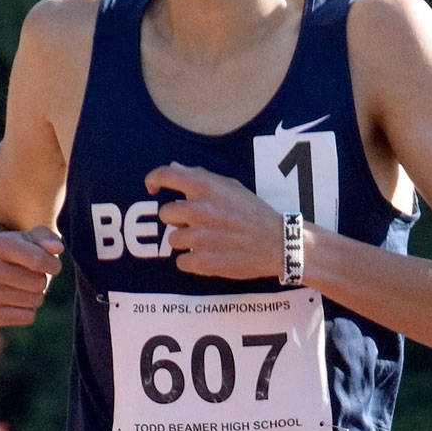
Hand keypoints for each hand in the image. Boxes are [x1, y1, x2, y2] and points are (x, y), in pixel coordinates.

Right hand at [0, 227, 62, 328]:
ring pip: (35, 301)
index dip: (53, 265)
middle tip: (30, 275)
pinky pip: (28, 317)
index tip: (50, 264)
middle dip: (41, 280)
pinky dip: (29, 311)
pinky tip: (16, 300)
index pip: (39, 260)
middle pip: (38, 283)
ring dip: (36, 295)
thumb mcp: (34, 239)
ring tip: (22, 286)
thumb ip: (48, 239)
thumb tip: (57, 248)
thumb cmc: (20, 252)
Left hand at [146, 164, 285, 279]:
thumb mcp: (231, 187)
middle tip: (197, 224)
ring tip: (208, 242)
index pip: (165, 176)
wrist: (278, 244)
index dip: (154, 180)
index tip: (152, 188)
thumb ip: (201, 177)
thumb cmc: (255, 213)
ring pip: (173, 240)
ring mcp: (199, 238)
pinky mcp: (203, 262)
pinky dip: (192, 262)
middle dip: (178, 219)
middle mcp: (198, 210)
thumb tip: (175, 168)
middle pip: (165, 214)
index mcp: (205, 187)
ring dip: (186, 242)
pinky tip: (209, 257)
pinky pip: (181, 262)